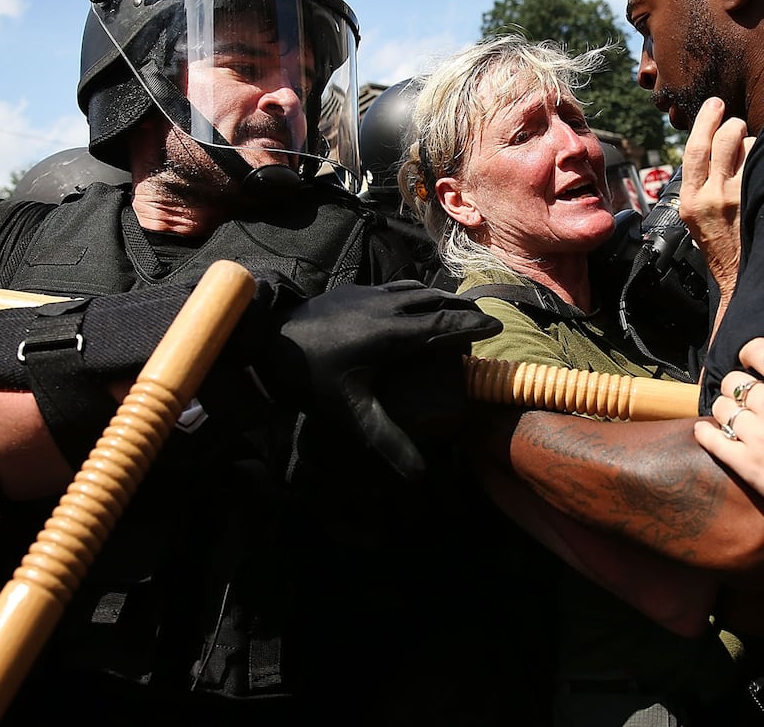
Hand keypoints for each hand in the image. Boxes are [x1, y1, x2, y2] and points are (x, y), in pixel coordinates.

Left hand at [263, 281, 501, 478]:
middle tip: (480, 320)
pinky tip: (412, 302)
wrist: (267, 340)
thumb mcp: (351, 413)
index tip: (496, 326)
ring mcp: (369, 293)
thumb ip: (388, 440)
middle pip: (437, 300)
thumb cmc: (310, 378)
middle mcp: (387, 306)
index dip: (473, 326)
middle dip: (463, 309)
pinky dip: (416, 294)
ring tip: (454, 310)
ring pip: (417, 289)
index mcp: (393, 334)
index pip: (445, 325)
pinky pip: (396, 286)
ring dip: (440, 298)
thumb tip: (421, 476)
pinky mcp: (353, 289)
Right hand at [678, 97, 751, 297]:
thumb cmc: (722, 249)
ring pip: (747, 147)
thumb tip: (715, 148)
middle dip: (733, 124)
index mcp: (689, 201)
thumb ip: (701, 186)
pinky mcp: (758, 199)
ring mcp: (737, 197)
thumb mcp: (696, 220)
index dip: (705, 121)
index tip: (714, 105)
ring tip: (754, 158)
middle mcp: (711, 196)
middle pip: (722, 138)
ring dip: (753, 144)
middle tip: (738, 126)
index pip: (694, 149)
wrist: (740, 280)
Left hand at [694, 337, 763, 549]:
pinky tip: (705, 432)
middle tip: (741, 396)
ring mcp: (759, 434)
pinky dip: (705, 433)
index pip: (762, 353)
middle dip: (735, 385)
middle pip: (735, 380)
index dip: (751, 354)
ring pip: (721, 407)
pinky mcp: (746, 464)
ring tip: (729, 417)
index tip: (752, 363)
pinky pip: (712, 440)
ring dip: (723, 410)